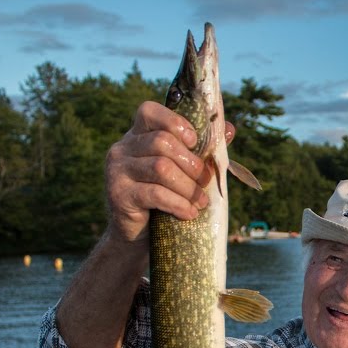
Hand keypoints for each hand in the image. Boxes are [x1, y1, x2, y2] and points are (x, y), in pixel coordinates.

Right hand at [103, 100, 235, 242]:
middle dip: (191, 163)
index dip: (174, 122)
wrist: (138, 236)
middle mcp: (123, 148)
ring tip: (201, 201)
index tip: (194, 142)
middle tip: (206, 181)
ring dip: (188, 186)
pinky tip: (190, 213)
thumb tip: (230, 129)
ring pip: (161, 168)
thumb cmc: (164, 197)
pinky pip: (155, 194)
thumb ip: (202, 149)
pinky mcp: (119, 195)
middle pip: (162, 141)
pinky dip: (179, 204)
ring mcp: (117, 171)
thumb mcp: (182, 170)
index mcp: (137, 135)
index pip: (148, 111)